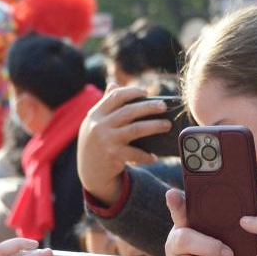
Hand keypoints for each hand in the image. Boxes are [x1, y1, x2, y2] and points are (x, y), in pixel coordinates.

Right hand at [77, 84, 171, 206]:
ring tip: (167, 125)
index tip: (146, 92)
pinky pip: (136, 153)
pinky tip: (154, 157)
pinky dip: (147, 155)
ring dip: (155, 126)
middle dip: (149, 107)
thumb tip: (114, 84)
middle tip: (164, 106)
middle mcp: (98, 126)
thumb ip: (105, 105)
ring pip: (136, 129)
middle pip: (129, 111)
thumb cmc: (96, 143)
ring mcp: (106, 141)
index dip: (132, 92)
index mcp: (95, 114)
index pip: (115, 97)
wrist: (89, 171)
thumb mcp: (95, 123)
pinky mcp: (113, 155)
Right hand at [163, 189, 237, 255]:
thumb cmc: (211, 252)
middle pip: (183, 240)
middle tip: (230, 254)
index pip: (178, 211)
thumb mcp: (219, 234)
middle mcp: (176, 243)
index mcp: (186, 226)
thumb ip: (235, 218)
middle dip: (209, 247)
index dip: (175, 204)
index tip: (173, 194)